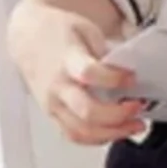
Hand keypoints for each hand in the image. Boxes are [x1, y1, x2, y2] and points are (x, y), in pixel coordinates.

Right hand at [6, 1, 147, 146]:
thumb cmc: (59, 33)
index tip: (132, 78)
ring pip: (82, 131)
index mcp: (66, 59)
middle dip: (118, 115)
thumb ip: (105, 51)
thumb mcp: (86, 29)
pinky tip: (117, 131)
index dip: (114, 79)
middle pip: (87, 112)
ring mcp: (53, 104)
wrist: (28, 38)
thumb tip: (127, 74)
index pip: (89, 74)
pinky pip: (75, 136)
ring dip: (114, 133)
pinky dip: (99, 138)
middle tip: (138, 106)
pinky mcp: (52, 115)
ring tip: (136, 124)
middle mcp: (57, 86)